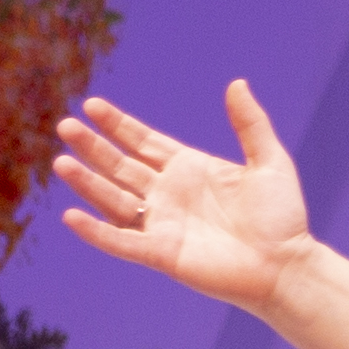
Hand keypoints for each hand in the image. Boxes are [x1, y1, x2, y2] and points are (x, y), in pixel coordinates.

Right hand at [53, 81, 313, 310]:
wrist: (286, 265)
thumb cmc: (281, 217)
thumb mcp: (269, 161)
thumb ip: (250, 124)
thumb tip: (238, 83)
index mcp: (189, 169)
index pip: (143, 142)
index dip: (118, 125)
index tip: (92, 105)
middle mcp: (169, 195)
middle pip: (121, 166)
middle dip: (94, 147)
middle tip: (65, 126)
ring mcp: (163, 224)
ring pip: (115, 200)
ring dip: (88, 183)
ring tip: (61, 162)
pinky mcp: (162, 254)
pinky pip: (122, 241)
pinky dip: (96, 232)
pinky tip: (71, 216)